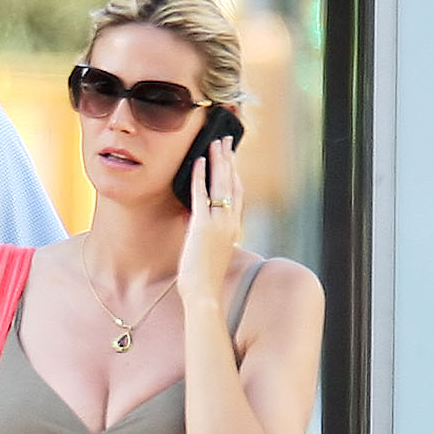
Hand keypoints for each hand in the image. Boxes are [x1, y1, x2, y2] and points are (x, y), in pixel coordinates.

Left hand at [178, 133, 244, 305]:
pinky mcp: (202, 226)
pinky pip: (202, 195)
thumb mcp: (211, 249)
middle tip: (225, 140)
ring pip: (221, 184)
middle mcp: (230, 221)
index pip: (237, 193)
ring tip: (215, 143)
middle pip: (232, 182)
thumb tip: (197, 217)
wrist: (204, 292)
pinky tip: (198, 162)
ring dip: (218, 161)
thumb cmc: (204, 276)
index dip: (235, 173)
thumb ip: (208, 231)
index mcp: (234, 226)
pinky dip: (200, 177)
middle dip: (228, 159)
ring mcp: (218, 222)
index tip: (231, 157)